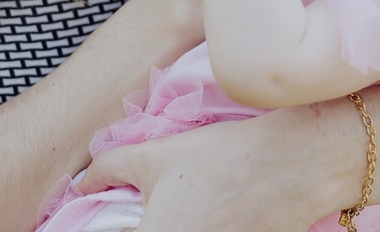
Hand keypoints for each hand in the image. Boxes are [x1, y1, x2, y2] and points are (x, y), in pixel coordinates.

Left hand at [77, 115, 328, 231]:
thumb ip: (108, 169)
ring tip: (192, 213)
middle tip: (164, 211)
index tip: (126, 219)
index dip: (121, 228)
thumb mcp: (155, 155)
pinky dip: (207, 231)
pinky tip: (216, 219)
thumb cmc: (223, 157)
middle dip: (150, 225)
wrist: (296, 164)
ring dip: (179, 228)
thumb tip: (84, 183)